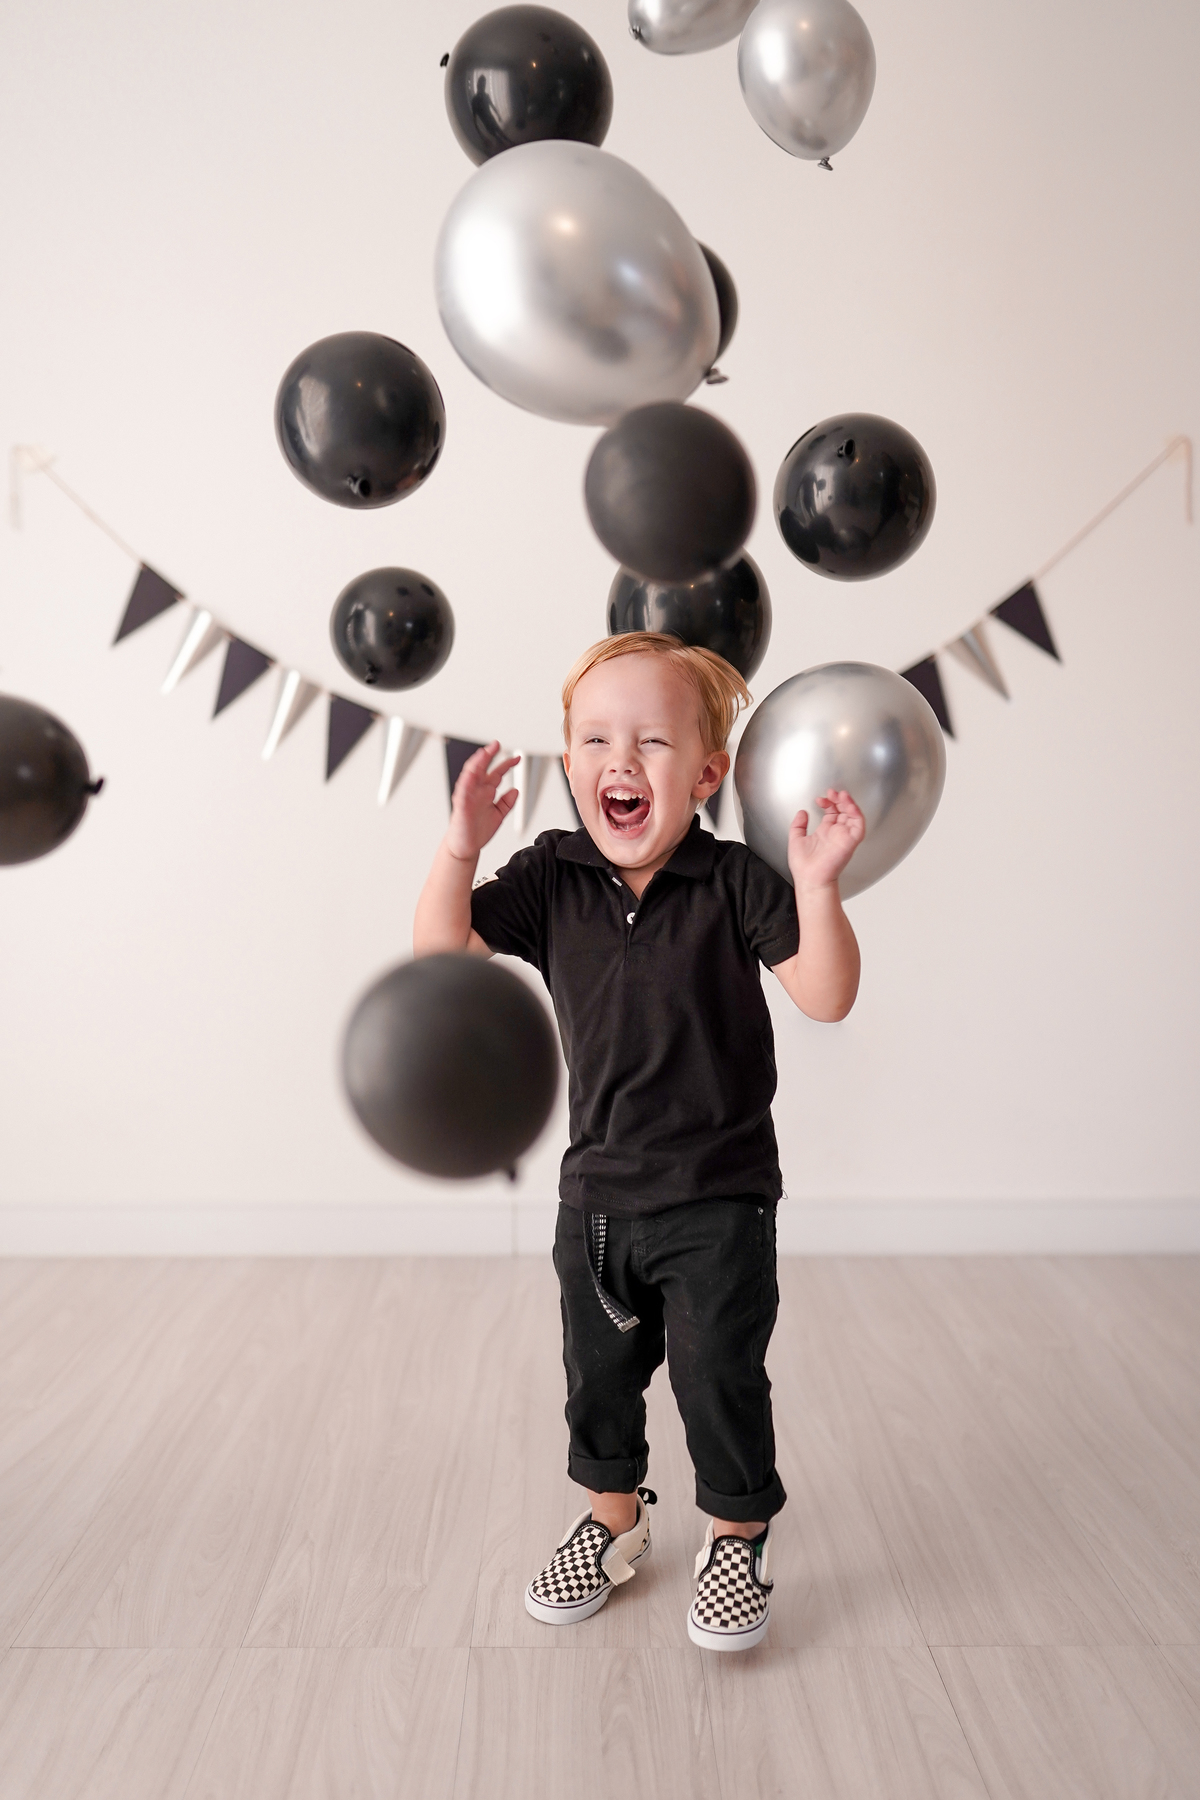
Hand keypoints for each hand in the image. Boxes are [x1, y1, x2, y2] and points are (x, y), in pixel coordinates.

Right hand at [446, 741, 519, 858]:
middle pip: (481, 769)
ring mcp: (467, 797)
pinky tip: (471, 774)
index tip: (517, 758)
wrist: (466, 847)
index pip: (496, 773)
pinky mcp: (461, 807)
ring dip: (475, 764)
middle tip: (496, 745)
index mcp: (485, 792)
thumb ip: (507, 803)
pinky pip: (462, 792)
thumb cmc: (477, 830)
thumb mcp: (498, 814)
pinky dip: (466, 783)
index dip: (506, 764)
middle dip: (488, 756)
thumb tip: (516, 790)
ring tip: (482, 754)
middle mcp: (476, 792)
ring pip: (469, 776)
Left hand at [787, 789, 864, 893]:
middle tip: (832, 792)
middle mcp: (836, 834)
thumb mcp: (796, 839)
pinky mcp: (850, 842)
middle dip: (839, 799)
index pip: (832, 812)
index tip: (820, 798)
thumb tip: (801, 812)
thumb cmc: (804, 866)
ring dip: (849, 803)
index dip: (828, 802)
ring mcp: (844, 837)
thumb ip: (798, 825)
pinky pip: (859, 825)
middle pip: (843, 811)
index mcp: (825, 832)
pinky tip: (849, 805)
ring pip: (853, 815)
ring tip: (841, 795)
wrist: (809, 879)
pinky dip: (856, 814)